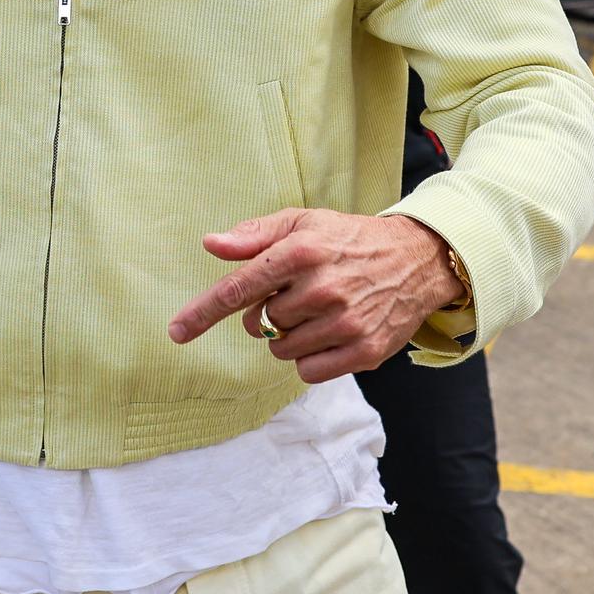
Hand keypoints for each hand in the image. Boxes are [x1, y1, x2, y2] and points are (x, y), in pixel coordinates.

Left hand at [173, 210, 468, 383]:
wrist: (416, 260)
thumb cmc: (349, 240)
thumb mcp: (303, 223)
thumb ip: (254, 235)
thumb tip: (211, 245)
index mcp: (302, 251)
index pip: (240, 288)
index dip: (203, 312)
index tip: (177, 332)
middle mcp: (322, 288)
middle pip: (260, 323)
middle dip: (268, 313)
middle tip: (297, 295)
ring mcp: (345, 322)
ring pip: (281, 349)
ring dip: (289, 336)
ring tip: (318, 311)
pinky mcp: (364, 351)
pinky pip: (308, 371)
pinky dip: (309, 358)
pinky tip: (330, 334)